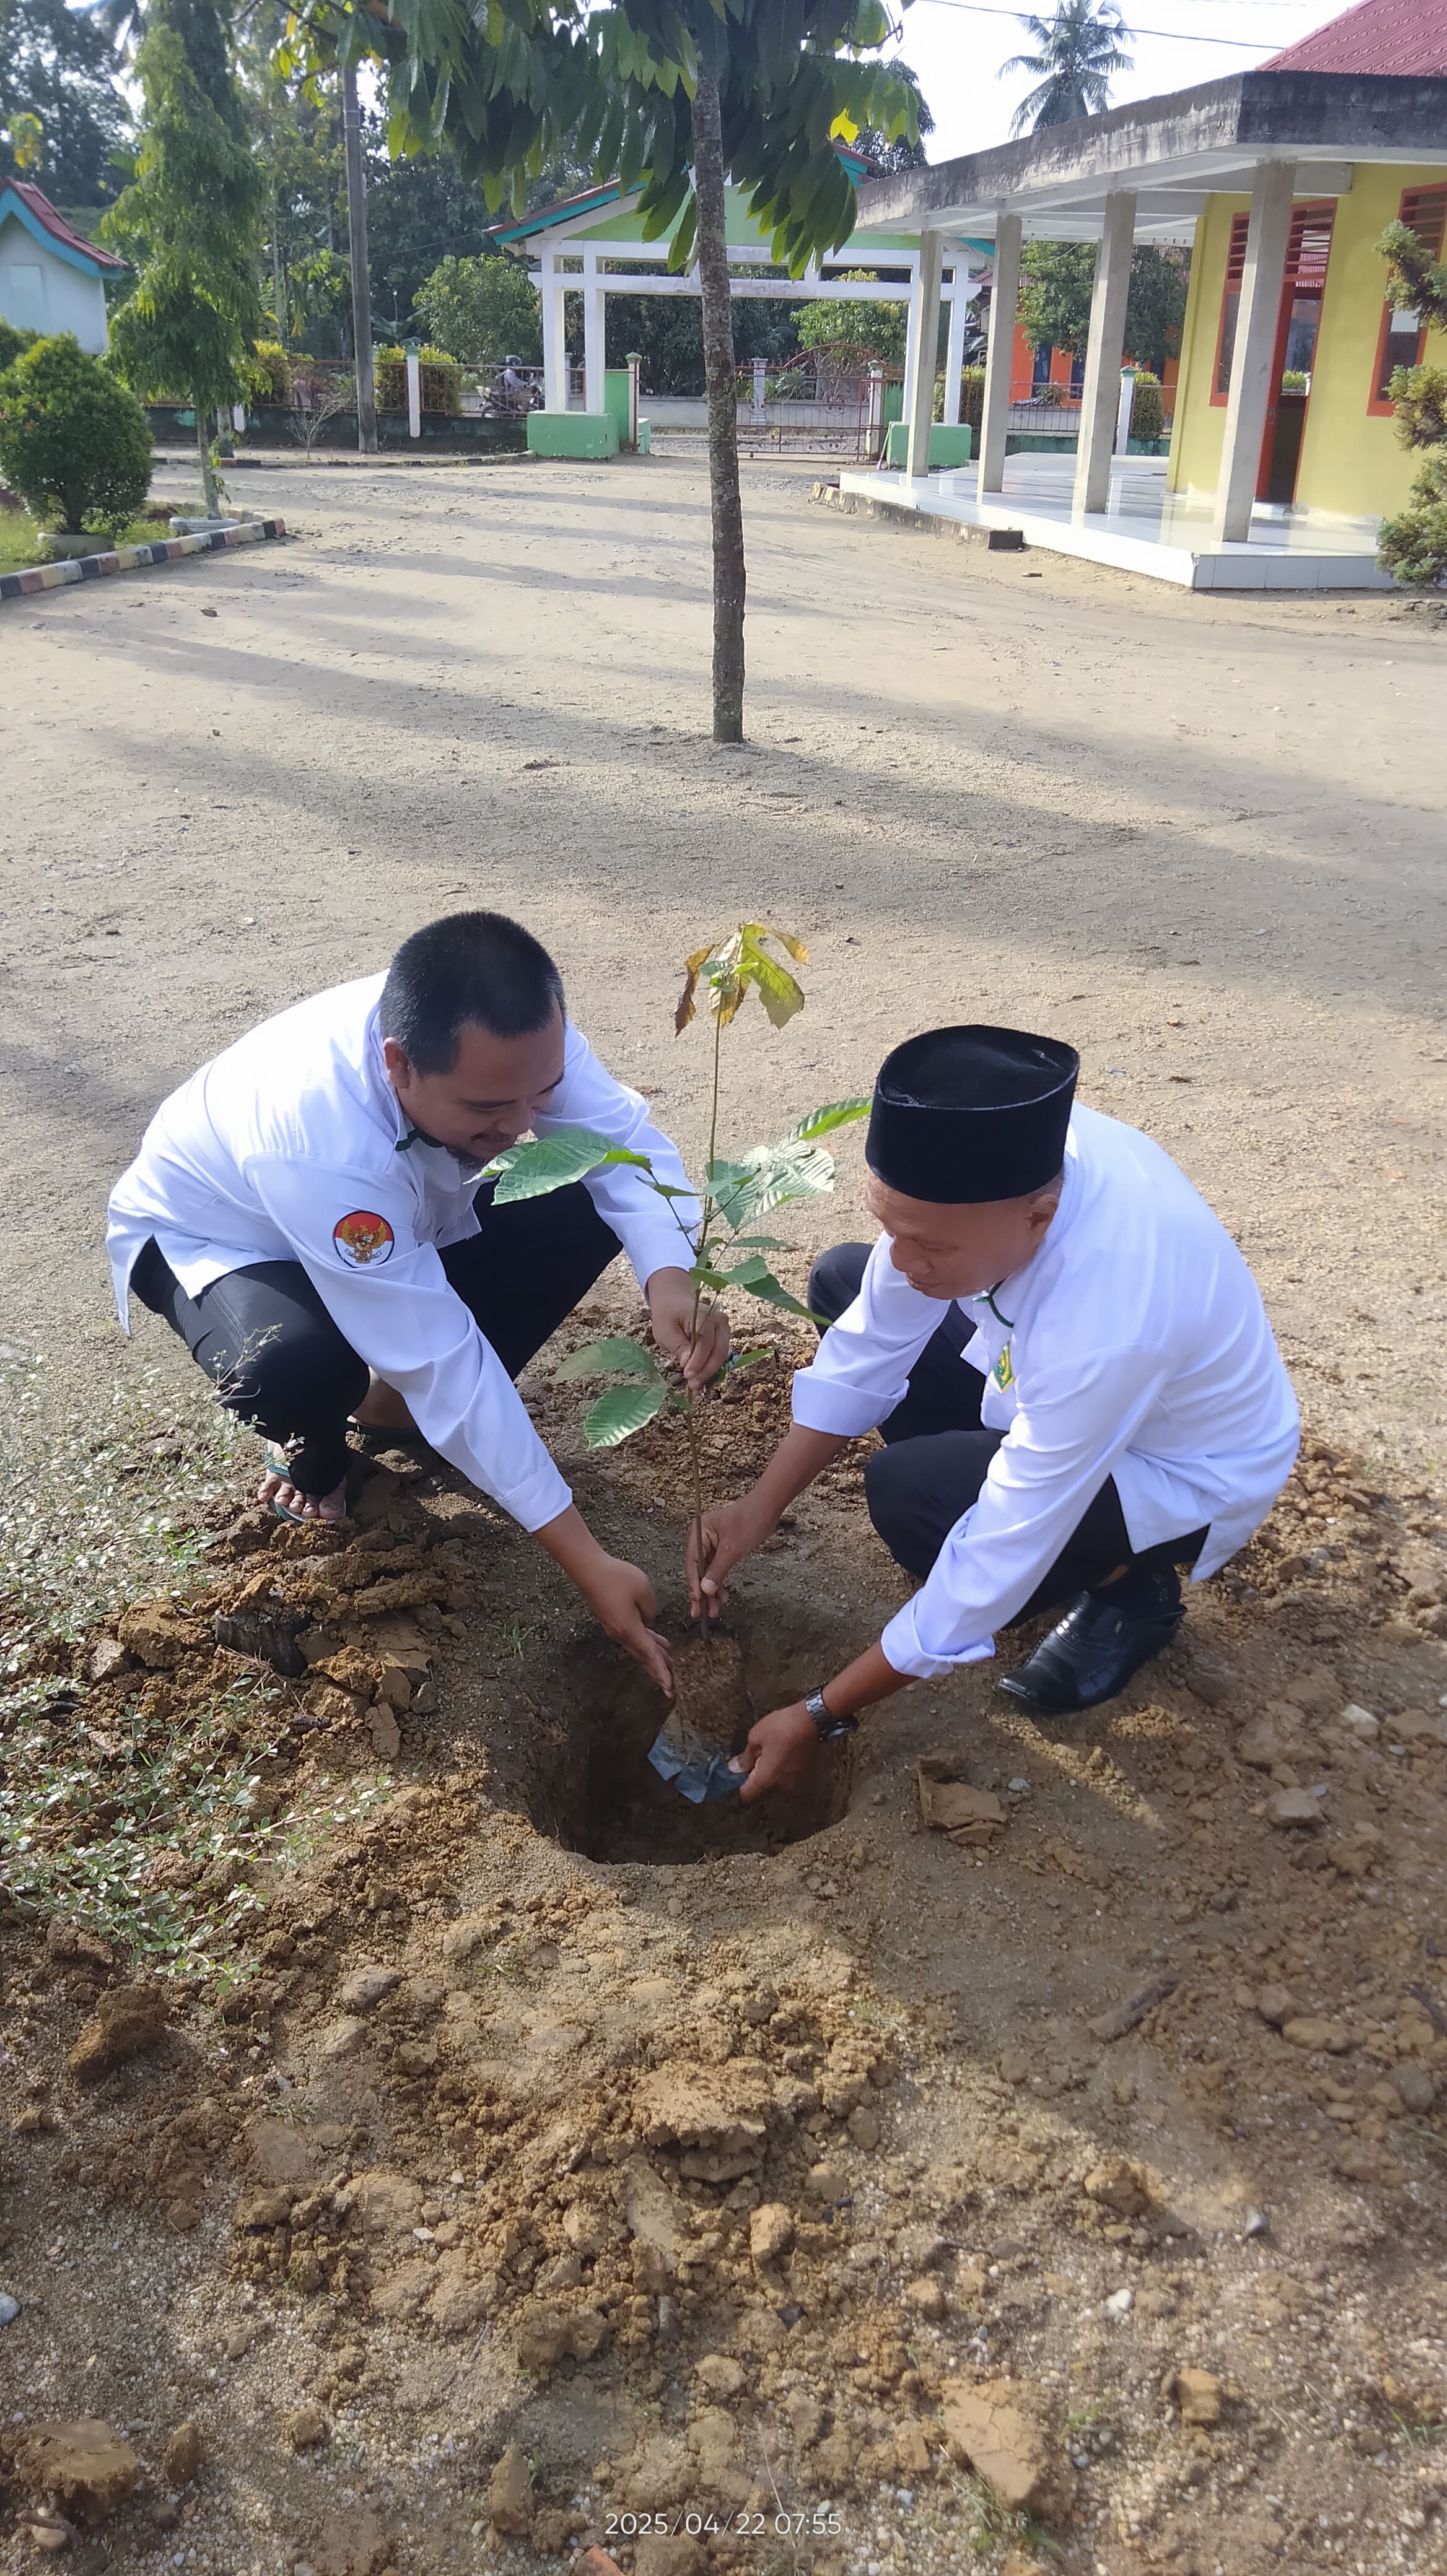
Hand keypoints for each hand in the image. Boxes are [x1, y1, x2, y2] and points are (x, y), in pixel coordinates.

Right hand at [576, 1551, 672, 1696]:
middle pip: (643, 1657)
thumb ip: (651, 1610)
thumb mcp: (643, 1590)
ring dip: (653, 1655)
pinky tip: (655, 1639)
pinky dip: (646, 1643)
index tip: (669, 1687)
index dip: (661, 1671)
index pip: (650, 1655)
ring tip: (669, 1662)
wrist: (588, 1570)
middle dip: (658, 1670)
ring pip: (638, 1647)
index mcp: (629, 1629)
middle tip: (670, 1686)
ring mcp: (615, 1628)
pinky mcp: (612, 1620)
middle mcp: (621, 1634)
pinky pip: (632, 1637)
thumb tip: (649, 1621)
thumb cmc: (616, 1577)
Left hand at [646, 1266, 730, 1394]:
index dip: (698, 1361)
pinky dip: (710, 1368)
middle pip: (719, 1351)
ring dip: (709, 1372)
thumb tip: (688, 1364)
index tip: (687, 1375)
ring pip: (722, 1356)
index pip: (705, 1341)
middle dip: (706, 1370)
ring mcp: (724, 1329)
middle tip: (692, 1385)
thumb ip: (678, 1346)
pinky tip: (699, 1379)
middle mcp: (720, 1321)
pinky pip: (719, 1355)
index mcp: (704, 1314)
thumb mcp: (665, 1331)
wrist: (674, 1303)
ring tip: (695, 1386)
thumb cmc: (667, 1316)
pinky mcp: (723, 1338)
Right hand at [687, 1490, 777, 1619]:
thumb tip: (705, 1590)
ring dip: (711, 1590)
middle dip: (702, 1591)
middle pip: (698, 1569)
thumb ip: (717, 1571)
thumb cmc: (750, 1520)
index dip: (694, 1584)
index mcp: (699, 1532)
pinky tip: (722, 1596)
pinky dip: (719, 1582)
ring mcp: (711, 1543)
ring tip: (714, 1610)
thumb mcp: (733, 1549)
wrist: (768, 1508)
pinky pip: (716, 1568)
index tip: (697, 1602)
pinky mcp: (721, 1548)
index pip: (692, 1563)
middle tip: (701, 1613)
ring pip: (707, 1572)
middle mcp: (701, 1537)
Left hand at [731, 1703, 819, 1804]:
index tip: (737, 1774)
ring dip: (769, 1778)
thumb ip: (745, 1757)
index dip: (739, 1786)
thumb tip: (735, 1768)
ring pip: (775, 1788)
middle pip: (761, 1794)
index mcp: (766, 1780)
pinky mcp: (805, 1777)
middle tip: (752, 1762)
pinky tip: (782, 1757)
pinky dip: (782, 1774)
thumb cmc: (783, 1727)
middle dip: (754, 1782)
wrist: (814, 1720)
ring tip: (769, 1757)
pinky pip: (788, 1781)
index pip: (747, 1796)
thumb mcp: (756, 1737)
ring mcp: (795, 1783)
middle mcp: (781, 1787)